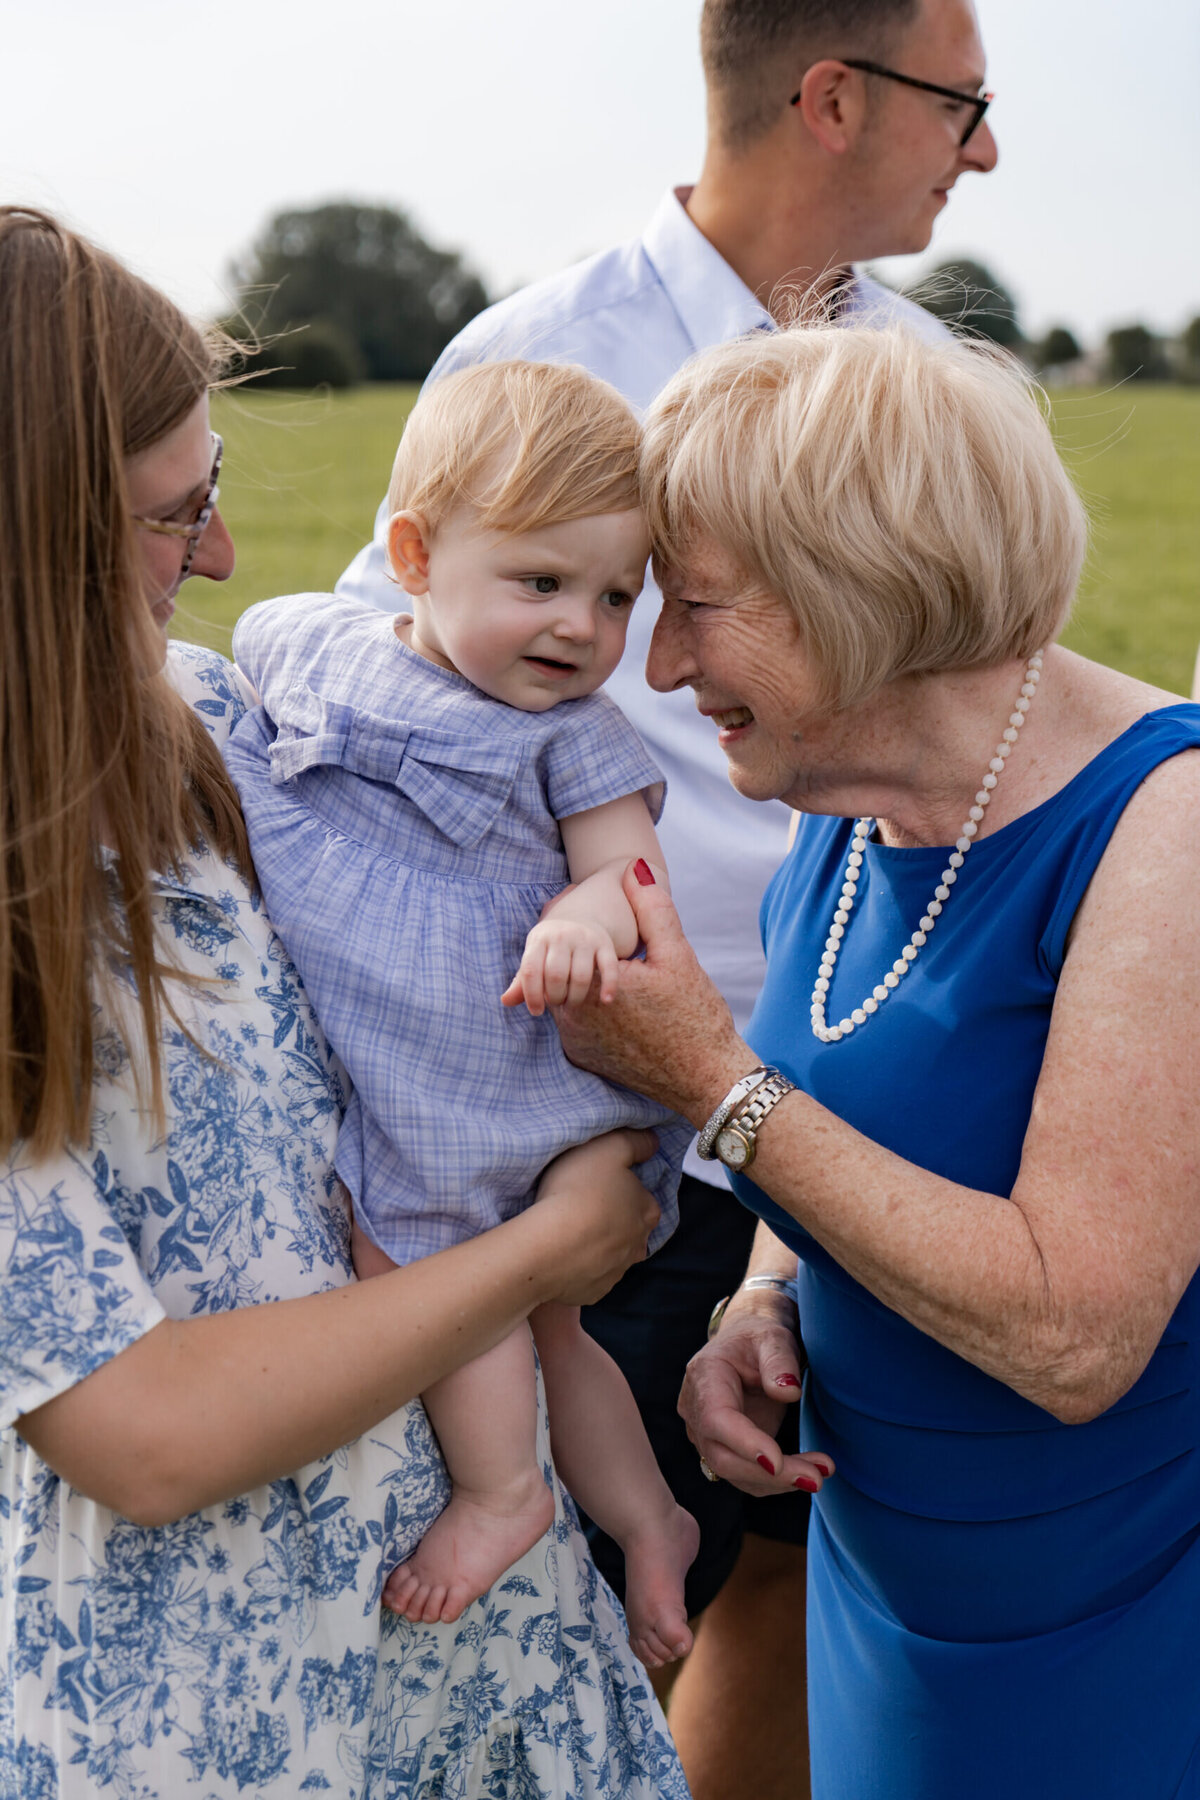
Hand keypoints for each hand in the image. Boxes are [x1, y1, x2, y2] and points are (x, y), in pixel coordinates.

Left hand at [501, 918, 619, 1014]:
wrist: (582, 917)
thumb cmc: (552, 947)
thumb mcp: (534, 956)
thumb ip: (521, 980)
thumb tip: (505, 1001)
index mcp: (539, 939)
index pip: (531, 971)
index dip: (532, 996)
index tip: (536, 1011)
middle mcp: (562, 936)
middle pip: (556, 976)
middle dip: (555, 997)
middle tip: (556, 1001)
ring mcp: (585, 939)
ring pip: (580, 977)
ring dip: (575, 998)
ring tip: (571, 1002)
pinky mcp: (605, 945)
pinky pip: (609, 969)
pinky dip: (609, 987)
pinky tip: (606, 1001)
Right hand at [525, 1129, 660, 1304]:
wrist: (545, 1248)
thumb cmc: (578, 1191)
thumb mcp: (609, 1147)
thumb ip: (636, 1141)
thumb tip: (653, 1143)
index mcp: (646, 1211)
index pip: (643, 1198)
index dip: (623, 1189)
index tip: (600, 1185)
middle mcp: (638, 1246)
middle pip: (629, 1229)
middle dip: (613, 1220)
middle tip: (583, 1207)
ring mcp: (616, 1273)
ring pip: (612, 1255)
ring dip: (597, 1245)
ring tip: (569, 1232)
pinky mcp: (593, 1293)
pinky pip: (590, 1277)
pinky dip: (580, 1267)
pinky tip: (562, 1255)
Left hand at [553, 860, 745, 1119]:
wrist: (707, 1079)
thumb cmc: (696, 1018)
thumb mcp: (678, 955)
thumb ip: (651, 908)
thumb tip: (633, 868)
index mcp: (589, 985)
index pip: (558, 942)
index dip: (574, 926)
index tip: (588, 915)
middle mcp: (572, 1017)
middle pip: (559, 970)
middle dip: (576, 955)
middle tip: (612, 949)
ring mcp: (576, 1042)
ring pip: (565, 997)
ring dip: (581, 982)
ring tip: (619, 975)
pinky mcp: (585, 1059)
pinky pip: (574, 1023)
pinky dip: (587, 1010)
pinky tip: (619, 1006)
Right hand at [678, 1305, 833, 1497]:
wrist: (749, 1346)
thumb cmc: (760, 1338)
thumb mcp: (774, 1337)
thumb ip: (779, 1360)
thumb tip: (789, 1392)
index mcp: (704, 1375)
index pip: (716, 1418)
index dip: (744, 1443)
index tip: (778, 1462)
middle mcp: (696, 1409)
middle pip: (723, 1456)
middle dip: (770, 1475)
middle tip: (816, 1478)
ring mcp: (706, 1434)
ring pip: (735, 1473)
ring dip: (779, 1482)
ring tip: (821, 1473)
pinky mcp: (722, 1449)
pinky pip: (745, 1475)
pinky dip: (777, 1481)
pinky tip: (809, 1472)